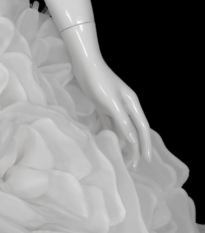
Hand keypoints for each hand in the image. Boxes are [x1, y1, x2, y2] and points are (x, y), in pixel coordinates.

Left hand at [71, 53, 151, 168]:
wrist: (85, 65)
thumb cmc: (99, 81)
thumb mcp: (111, 102)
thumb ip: (123, 121)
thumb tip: (134, 140)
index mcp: (132, 104)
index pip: (142, 128)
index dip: (145, 145)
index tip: (147, 160)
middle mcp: (126, 107)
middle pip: (133, 131)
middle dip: (134, 149)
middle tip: (133, 167)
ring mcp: (114, 107)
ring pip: (122, 130)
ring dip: (123, 144)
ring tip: (121, 160)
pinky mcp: (103, 107)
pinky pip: (110, 125)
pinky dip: (111, 135)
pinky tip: (109, 145)